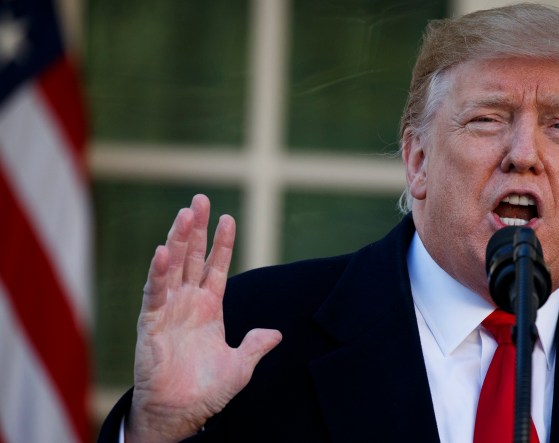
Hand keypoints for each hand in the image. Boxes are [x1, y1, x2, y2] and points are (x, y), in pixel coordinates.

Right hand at [125, 194, 281, 442]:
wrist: (181, 414)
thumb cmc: (207, 391)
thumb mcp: (240, 365)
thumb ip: (255, 345)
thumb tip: (276, 333)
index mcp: (209, 308)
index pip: (216, 267)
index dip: (222, 243)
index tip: (229, 217)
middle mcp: (188, 303)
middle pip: (193, 257)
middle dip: (197, 228)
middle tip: (200, 199)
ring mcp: (169, 310)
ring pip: (174, 266)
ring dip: (179, 239)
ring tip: (185, 213)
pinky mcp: (152, 323)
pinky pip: (155, 292)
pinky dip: (159, 272)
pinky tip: (164, 250)